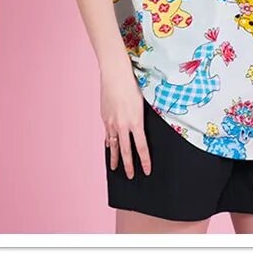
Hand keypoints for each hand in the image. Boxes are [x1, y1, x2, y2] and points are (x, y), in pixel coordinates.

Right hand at [100, 63, 151, 178]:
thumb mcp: (142, 103)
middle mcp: (123, 125)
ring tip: (115, 168)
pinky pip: (107, 134)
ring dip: (115, 158)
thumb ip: (141, 118)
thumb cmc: (132, 85)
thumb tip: (140, 129)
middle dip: (129, 166)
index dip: (144, 161)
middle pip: (126, 151)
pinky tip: (108, 147)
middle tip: (131, 177)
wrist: (115, 75)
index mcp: (136, 122)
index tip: (147, 171)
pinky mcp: (104, 118)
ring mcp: (111, 123)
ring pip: (113, 145)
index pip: (142, 147)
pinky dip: (108, 142)